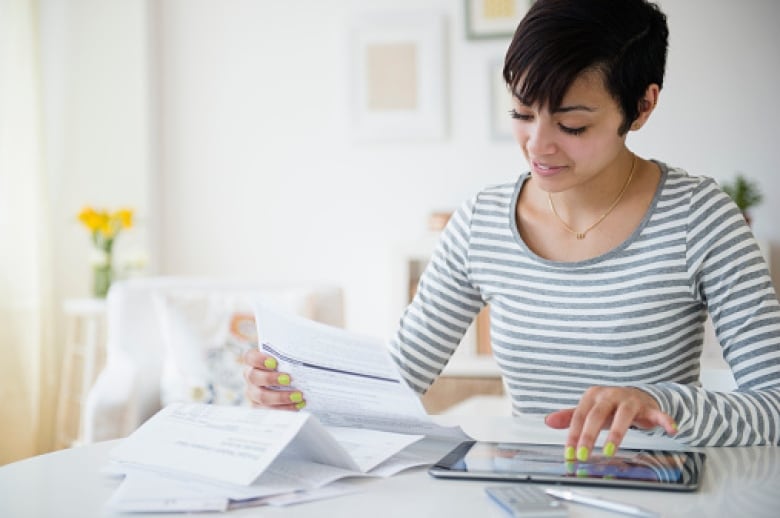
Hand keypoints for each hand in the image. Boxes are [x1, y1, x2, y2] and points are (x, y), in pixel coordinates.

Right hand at [242, 349, 305, 409]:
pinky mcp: (260, 406)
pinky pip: (269, 409)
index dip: (259, 359)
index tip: (274, 362)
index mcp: (254, 361)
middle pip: (254, 377)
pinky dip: (285, 408)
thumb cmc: (287, 364)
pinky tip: (298, 405)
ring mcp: (254, 392)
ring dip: (281, 397)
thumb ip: (290, 354)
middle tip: (288, 379)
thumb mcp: (287, 356)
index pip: (250, 358)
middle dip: (272, 379)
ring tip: (298, 396)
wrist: (289, 378)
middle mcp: (251, 376)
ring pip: (261, 396)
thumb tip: (305, 353)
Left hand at [544, 386, 676, 460]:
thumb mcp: (589, 410)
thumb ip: (570, 416)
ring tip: (609, 451)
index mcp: (593, 396)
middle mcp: (610, 395)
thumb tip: (548, 420)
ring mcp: (630, 400)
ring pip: (623, 415)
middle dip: (589, 436)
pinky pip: (657, 413)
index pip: (579, 416)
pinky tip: (670, 429)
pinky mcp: (648, 406)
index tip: (569, 454)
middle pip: (597, 415)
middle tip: (583, 454)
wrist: (637, 396)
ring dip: (616, 434)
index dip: (573, 435)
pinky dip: (664, 420)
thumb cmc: (610, 407)